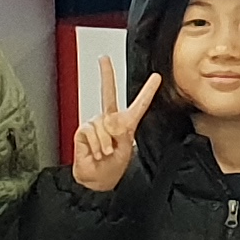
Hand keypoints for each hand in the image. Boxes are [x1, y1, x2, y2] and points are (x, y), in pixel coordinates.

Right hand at [68, 73, 158, 191]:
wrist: (97, 181)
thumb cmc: (112, 169)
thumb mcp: (125, 151)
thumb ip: (120, 134)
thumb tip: (110, 124)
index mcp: (126, 125)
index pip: (139, 105)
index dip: (148, 91)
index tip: (156, 76)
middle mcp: (109, 120)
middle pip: (108, 94)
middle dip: (106, 75)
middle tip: (103, 59)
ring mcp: (96, 124)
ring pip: (102, 124)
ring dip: (105, 143)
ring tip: (105, 153)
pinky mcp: (83, 130)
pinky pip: (91, 131)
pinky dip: (95, 144)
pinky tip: (95, 152)